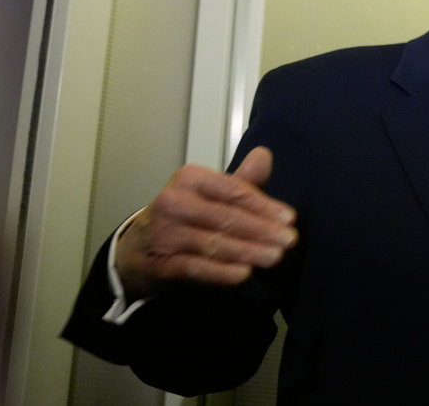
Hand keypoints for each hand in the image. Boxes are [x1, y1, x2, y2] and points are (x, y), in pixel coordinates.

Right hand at [115, 146, 297, 299]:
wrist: (139, 248)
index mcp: (190, 178)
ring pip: (213, 243)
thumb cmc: (185, 216)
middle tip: (289, 241)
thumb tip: (265, 155)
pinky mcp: (160, 262)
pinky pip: (195, 267)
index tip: (289, 218)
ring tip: (274, 257)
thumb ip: (241, 181)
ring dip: (247, 252)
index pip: (233, 191)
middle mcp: (174, 201)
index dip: (264, 205)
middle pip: (226, 217)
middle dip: (262, 230)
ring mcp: (164, 233)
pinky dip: (221, 272)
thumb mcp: (212, 194)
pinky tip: (243, 274)